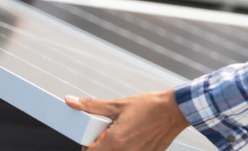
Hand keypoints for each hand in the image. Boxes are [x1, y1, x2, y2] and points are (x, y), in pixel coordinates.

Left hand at [65, 90, 189, 149]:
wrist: (176, 110)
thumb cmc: (151, 106)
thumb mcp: (119, 104)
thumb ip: (92, 106)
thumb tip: (71, 102)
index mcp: (115, 142)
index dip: (89, 146)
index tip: (95, 137)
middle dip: (104, 146)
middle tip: (112, 133)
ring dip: (118, 146)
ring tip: (128, 134)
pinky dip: (132, 147)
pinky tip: (139, 136)